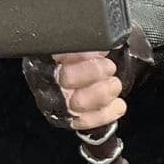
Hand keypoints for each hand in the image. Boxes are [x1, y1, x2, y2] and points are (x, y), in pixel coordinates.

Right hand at [22, 26, 150, 130]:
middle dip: (94, 71)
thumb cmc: (85, 57)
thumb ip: (86, 41)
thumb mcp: (82, 43)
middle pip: (67, 78)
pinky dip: (106, 113)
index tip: (99, 51)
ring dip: (102, 93)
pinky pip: (86, 122)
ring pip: (77, 103)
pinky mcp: (70, 120)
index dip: (79, 53)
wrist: (91, 79)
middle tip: (109, 67)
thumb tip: (101, 44)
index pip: (56, 53)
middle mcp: (47, 81)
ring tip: (114, 84)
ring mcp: (58, 103)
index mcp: (45, 56)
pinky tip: (118, 104)